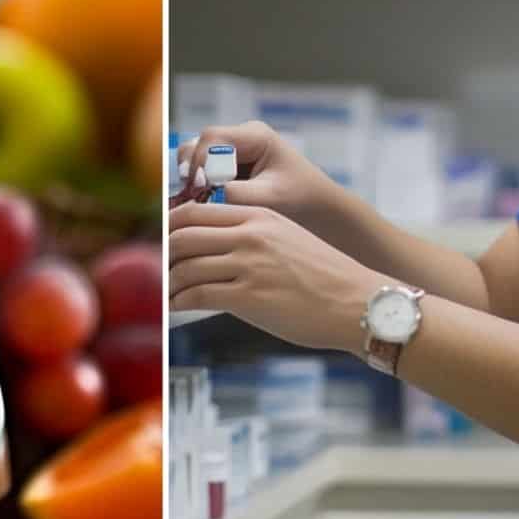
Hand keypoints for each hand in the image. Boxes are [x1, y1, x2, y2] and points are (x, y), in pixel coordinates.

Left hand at [168, 201, 383, 352]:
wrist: (357, 302)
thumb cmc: (326, 277)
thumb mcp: (288, 240)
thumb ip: (253, 238)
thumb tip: (218, 252)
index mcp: (260, 215)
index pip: (196, 210)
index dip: (171, 225)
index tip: (164, 241)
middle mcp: (251, 235)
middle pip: (183, 234)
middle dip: (165, 254)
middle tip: (161, 269)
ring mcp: (249, 264)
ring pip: (185, 266)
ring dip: (169, 283)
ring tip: (165, 295)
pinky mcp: (249, 296)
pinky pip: (198, 295)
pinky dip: (179, 302)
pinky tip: (176, 308)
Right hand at [173, 120, 343, 221]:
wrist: (316, 209)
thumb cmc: (300, 201)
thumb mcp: (271, 199)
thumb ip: (238, 195)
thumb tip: (204, 194)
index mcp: (256, 135)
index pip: (213, 138)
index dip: (200, 162)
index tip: (199, 188)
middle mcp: (241, 137)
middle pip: (200, 144)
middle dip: (192, 170)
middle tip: (192, 196)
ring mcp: (233, 151)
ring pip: (196, 157)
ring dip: (192, 178)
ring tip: (198, 202)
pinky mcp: (227, 166)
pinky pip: (201, 171)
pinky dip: (198, 186)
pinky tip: (203, 205)